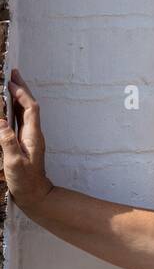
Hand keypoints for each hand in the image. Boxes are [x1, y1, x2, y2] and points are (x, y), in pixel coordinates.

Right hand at [0, 69, 54, 213]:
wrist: (36, 195)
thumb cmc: (25, 182)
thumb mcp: (15, 163)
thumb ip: (8, 142)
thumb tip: (1, 121)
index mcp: (32, 135)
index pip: (29, 108)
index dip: (21, 94)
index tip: (10, 82)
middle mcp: (33, 133)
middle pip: (29, 105)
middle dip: (21, 88)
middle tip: (13, 73)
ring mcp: (30, 137)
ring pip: (25, 111)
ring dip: (17, 96)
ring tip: (9, 83)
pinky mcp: (25, 142)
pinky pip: (20, 119)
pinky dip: (13, 108)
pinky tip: (7, 106)